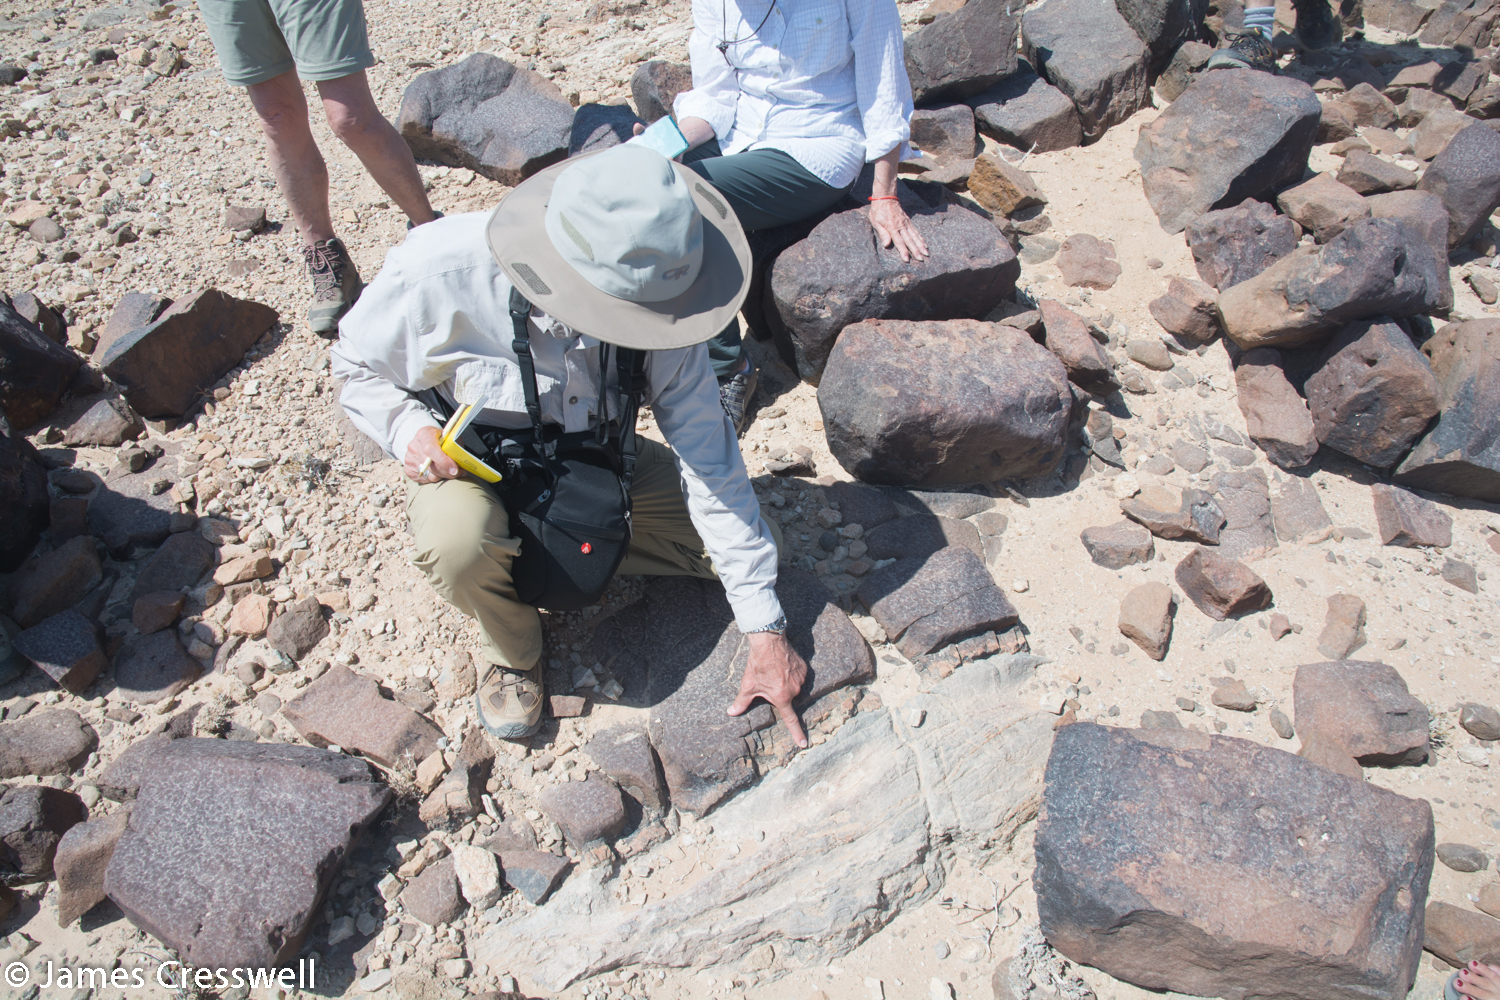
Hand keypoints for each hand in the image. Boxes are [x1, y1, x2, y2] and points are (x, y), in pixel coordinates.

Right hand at [404, 426, 459, 483]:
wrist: (426, 440)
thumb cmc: (442, 439)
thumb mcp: (449, 437)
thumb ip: (454, 447)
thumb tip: (463, 462)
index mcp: (424, 434)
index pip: (430, 449)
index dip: (443, 461)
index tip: (455, 469)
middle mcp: (413, 446)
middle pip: (431, 465)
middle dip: (448, 472)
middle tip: (460, 473)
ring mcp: (409, 458)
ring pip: (429, 475)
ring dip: (443, 476)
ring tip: (452, 472)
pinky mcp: (408, 469)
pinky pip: (425, 480)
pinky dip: (435, 478)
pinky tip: (440, 472)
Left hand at [728, 631, 808, 748]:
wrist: (768, 643)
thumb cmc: (757, 665)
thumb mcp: (748, 685)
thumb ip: (741, 702)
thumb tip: (731, 713)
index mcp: (781, 697)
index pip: (790, 720)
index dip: (797, 733)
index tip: (804, 743)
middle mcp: (794, 690)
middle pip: (788, 698)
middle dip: (780, 693)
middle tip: (770, 682)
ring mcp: (801, 678)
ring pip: (794, 686)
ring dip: (786, 683)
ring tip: (775, 672)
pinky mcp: (804, 668)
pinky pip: (799, 676)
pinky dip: (792, 674)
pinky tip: (782, 666)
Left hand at [868, 197, 929, 262]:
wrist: (886, 197)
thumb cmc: (878, 210)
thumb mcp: (875, 221)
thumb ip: (882, 233)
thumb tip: (887, 245)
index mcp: (892, 227)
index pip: (899, 241)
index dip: (903, 251)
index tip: (907, 259)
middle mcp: (901, 225)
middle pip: (909, 240)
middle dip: (915, 250)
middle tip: (921, 259)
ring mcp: (906, 223)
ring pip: (915, 236)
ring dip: (921, 245)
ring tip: (926, 253)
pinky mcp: (908, 221)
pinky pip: (916, 231)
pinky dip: (921, 238)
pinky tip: (925, 244)